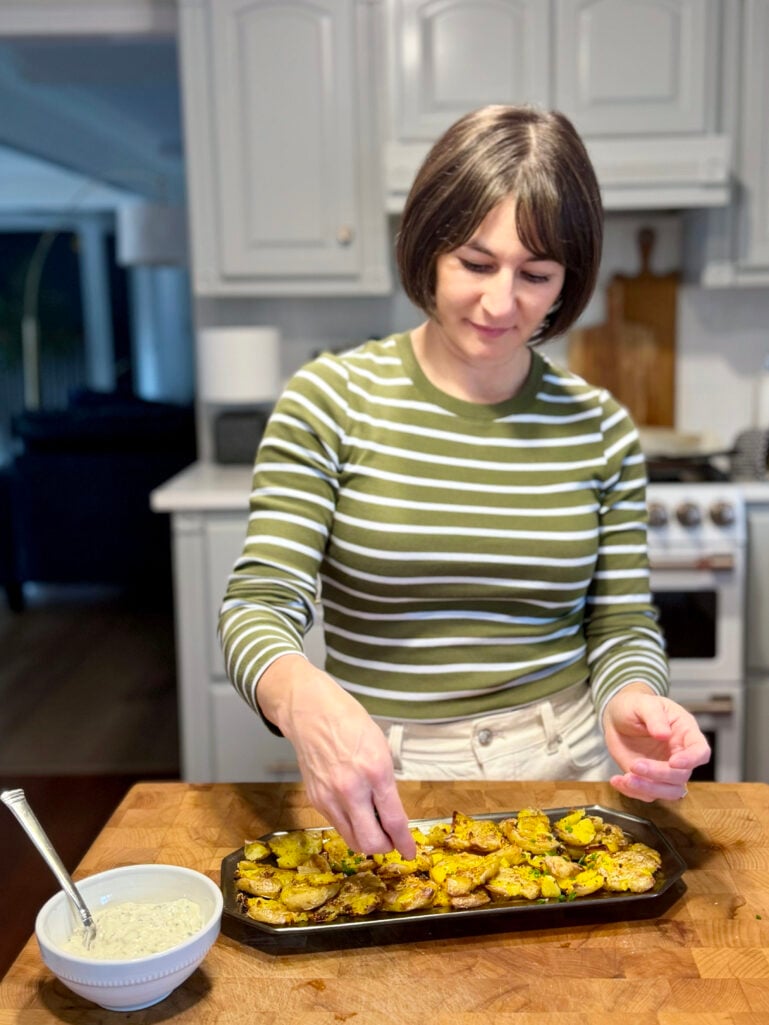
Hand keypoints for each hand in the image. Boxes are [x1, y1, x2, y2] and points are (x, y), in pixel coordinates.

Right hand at [256, 655, 415, 858]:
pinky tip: (357, 815)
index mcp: (375, 772)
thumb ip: (386, 784)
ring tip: (376, 830)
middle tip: (392, 842)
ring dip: (367, 841)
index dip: (404, 842)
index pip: (394, 821)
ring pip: (352, 840)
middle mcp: (352, 789)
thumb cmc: (350, 724)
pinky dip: (351, 827)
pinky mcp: (316, 800)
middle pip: (370, 841)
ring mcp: (330, 797)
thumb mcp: (380, 749)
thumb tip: (391, 814)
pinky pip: (338, 825)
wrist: (312, 713)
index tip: (410, 852)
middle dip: (385, 847)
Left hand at [603, 683, 711, 801]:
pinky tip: (618, 780)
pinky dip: (633, 792)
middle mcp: (679, 754)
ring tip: (626, 779)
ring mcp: (665, 769)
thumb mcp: (644, 704)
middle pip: (681, 775)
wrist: (617, 717)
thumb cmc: (636, 706)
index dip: (691, 760)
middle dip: (659, 774)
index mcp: (685, 732)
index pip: (700, 751)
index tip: (673, 762)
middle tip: (635, 765)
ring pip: (669, 791)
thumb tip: (664, 734)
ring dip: (649, 789)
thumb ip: (654, 716)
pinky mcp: (649, 779)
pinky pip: (648, 794)